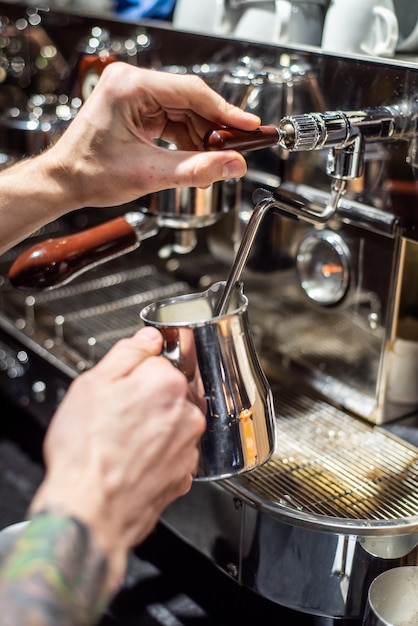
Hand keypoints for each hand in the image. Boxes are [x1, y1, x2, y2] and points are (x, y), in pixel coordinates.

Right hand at [30, 326, 205, 590]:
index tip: (119, 387)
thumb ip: (127, 353)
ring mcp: (188, 446)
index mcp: (166, 383)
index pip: (157, 362)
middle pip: (168, 393)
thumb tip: (148, 339)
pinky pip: (173, 453)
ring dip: (154, 428)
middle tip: (115, 417)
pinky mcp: (185, 475)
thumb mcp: (92, 385)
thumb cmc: (85, 452)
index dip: (133, 374)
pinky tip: (132, 462)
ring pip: (172, 423)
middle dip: (145, 400)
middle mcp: (186, 414)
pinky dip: (158, 455)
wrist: (88, 511)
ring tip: (121, 443)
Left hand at [43, 62, 260, 209]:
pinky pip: (172, 120)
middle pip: (190, 101)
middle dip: (213, 130)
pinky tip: (195, 158)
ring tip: (213, 162)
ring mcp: (133, 95)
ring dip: (201, 138)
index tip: (249, 126)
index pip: (191, 92)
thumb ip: (197, 169)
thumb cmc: (89, 173)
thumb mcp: (150, 173)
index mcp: (130, 87)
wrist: (64, 182)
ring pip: (184, 112)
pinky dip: (186, 140)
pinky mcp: (135, 109)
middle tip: (235, 152)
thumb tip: (233, 166)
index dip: (225, 111)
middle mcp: (132, 83)